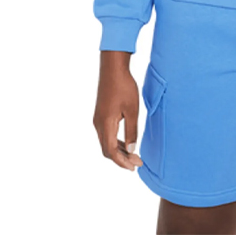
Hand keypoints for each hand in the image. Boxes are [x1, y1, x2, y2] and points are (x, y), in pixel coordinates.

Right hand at [93, 50, 143, 170]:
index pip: (111, 151)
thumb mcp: (132, 110)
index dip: (122, 161)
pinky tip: (127, 143)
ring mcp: (98, 119)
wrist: (112, 69)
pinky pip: (106, 134)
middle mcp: (98, 124)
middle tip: (137, 163)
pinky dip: (116, 142)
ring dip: (119, 151)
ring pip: (106, 143)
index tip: (134, 167)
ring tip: (134, 156)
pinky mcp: (100, 115)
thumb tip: (132, 150)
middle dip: (121, 159)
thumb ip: (132, 131)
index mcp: (106, 123)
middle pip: (107, 150)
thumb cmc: (124, 87)